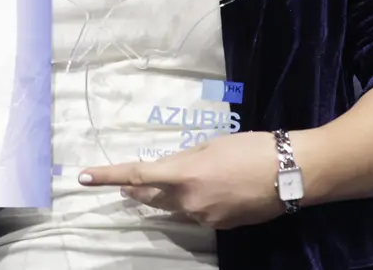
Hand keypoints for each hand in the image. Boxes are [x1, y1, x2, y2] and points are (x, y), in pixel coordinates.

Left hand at [79, 131, 286, 228]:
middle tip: (124, 183)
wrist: (291, 173)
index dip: (106, 177)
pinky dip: (195, 203)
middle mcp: (188, 200)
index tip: (82, 177)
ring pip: (174, 208)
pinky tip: (213, 191)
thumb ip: (184, 159)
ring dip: (168, 196)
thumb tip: (170, 170)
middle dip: (134, 190)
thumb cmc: (250, 148)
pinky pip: (197, 214)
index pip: (135, 176)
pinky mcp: (221, 226)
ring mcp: (204, 217)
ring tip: (179, 181)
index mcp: (183, 174)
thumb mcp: (211, 145)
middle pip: (149, 197)